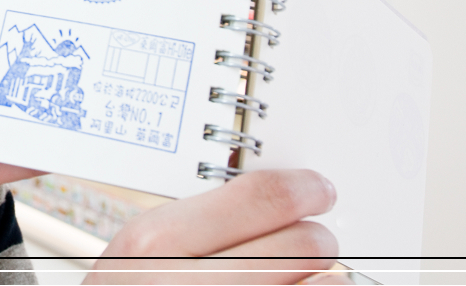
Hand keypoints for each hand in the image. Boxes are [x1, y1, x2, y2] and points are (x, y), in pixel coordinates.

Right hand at [84, 169, 349, 284]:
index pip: (259, 200)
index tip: (316, 189)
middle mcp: (191, 285)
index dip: (299, 189)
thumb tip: (272, 197)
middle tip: (310, 238)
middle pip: (302, 243)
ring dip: (321, 276)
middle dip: (314, 236)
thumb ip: (197, 221)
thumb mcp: (140, 251)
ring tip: (302, 275)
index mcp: (158, 245)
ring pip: (325, 283)